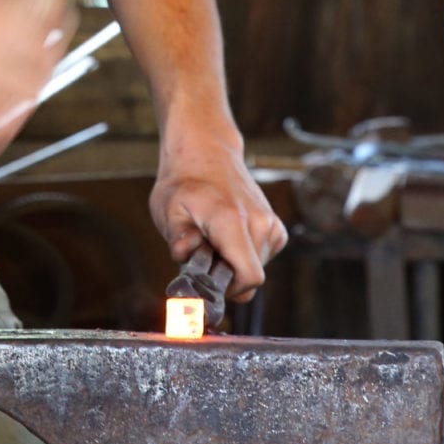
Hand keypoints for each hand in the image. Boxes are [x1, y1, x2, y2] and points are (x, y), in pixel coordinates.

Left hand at [149, 114, 286, 301]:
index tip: (208, 280)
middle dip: (226, 276)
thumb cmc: (185, 183)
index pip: (250, 275)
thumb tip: (185, 253)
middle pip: (251, 277)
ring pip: (256, 269)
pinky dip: (245, 256)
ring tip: (213, 240)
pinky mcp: (275, 227)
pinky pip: (263, 258)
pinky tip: (228, 238)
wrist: (206, 153)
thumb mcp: (168, 209)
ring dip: (234, 265)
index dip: (229, 289)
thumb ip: (178, 236)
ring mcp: (270, 223)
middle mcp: (259, 222)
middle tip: (203, 254)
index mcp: (232, 220)